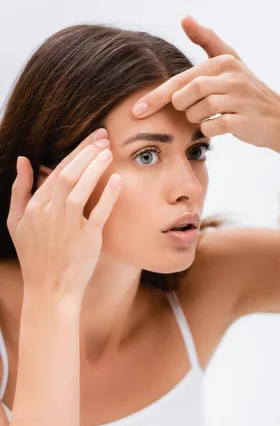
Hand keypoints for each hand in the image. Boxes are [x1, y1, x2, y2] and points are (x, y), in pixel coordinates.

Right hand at [7, 129, 121, 300]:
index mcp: (34, 207)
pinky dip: (107, 195)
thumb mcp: (16, 222)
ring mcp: (68, 226)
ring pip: (79, 188)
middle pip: (68, 174)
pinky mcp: (86, 240)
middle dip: (87, 151)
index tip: (92, 139)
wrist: (49, 289)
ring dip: (95, 167)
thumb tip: (22, 160)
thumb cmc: (35, 256)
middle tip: (104, 136)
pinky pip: (98, 213)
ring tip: (109, 151)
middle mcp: (49, 214)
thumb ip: (18, 190)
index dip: (76, 152)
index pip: (56, 171)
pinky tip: (117, 180)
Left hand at [132, 16, 279, 148]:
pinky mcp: (244, 119)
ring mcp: (239, 98)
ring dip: (197, 118)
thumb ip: (207, 40)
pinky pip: (213, 126)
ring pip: (198, 111)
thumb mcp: (230, 60)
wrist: (278, 117)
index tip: (137, 110)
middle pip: (187, 94)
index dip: (156, 96)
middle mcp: (231, 76)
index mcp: (223, 62)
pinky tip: (218, 126)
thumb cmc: (247, 91)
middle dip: (183, 107)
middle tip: (193, 110)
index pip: (181, 79)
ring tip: (208, 116)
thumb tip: (185, 18)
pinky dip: (210, 129)